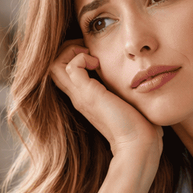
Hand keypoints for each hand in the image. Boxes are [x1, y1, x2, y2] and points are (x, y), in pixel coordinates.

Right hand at [48, 40, 161, 156]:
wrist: (138, 143)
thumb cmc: (138, 125)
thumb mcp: (123, 100)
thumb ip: (118, 87)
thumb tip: (129, 74)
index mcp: (84, 97)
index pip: (62, 71)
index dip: (73, 55)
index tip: (94, 54)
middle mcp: (78, 96)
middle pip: (53, 66)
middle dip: (68, 50)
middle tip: (89, 50)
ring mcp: (81, 96)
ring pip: (55, 65)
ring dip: (72, 52)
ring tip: (92, 57)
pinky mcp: (89, 95)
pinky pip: (71, 67)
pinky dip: (81, 58)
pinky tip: (98, 64)